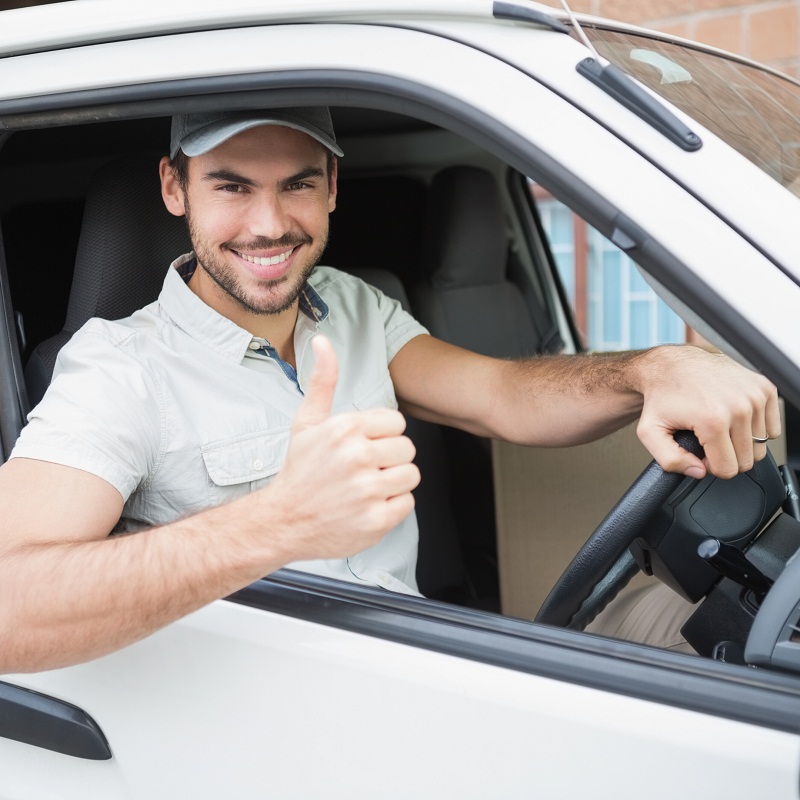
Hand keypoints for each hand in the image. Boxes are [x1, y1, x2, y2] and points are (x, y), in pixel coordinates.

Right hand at [268, 335, 419, 559]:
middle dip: (389, 459)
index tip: (362, 448)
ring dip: (393, 483)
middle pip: (407, 449)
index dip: (382, 436)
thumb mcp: (307, 422)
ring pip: (411, 475)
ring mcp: (368, 491)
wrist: (283, 521)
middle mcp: (358, 457)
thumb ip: (323, 381)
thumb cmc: (299, 470)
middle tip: (363, 470)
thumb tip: (323, 342)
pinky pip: (407, 503)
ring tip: (367, 487)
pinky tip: (366, 506)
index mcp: (345, 429)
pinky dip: (391, 507)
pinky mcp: (376, 520)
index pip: (397, 424)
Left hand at [635, 346, 780, 479]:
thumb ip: (670, 460)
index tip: (700, 451)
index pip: (727, 469)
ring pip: (760, 446)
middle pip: (747, 460)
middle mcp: (739, 407)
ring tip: (719, 426)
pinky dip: (754, 429)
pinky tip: (734, 418)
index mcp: (713, 420)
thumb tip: (698, 472)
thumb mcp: (650, 432)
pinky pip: (772, 428)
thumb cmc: (662, 396)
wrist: (672, 364)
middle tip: (708, 439)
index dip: (711, 466)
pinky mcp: (765, 388)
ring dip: (740, 442)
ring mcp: (755, 396)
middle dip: (727, 456)